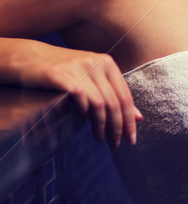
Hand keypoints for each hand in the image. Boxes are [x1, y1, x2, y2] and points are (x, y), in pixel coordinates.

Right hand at [16, 39, 142, 147]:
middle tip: (116, 145)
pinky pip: (80, 99)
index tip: (131, 139)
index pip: (125, 96)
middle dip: (118, 127)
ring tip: (99, 138)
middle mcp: (96, 63)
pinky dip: (83, 114)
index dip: (130, 120)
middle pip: (114, 102)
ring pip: (100, 104)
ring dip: (102, 126)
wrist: (31, 58)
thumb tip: (139, 118)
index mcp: (107, 63)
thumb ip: (114, 96)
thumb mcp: (92, 80)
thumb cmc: (64, 72)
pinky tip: (82, 123)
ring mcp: (79, 68)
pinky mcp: (61, 75)